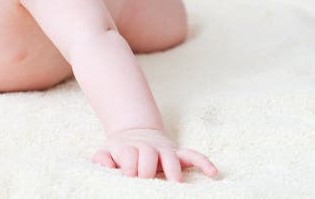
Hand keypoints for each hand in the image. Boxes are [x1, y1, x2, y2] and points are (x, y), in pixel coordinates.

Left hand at [91, 128, 217, 181]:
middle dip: (146, 169)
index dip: (128, 167)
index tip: (127, 175)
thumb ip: (102, 157)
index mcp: (131, 147)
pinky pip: (193, 155)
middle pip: (149, 154)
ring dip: (173, 169)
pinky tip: (213, 173)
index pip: (130, 155)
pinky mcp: (177, 153)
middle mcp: (149, 147)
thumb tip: (105, 163)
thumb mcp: (108, 150)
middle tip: (145, 180)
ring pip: (171, 156)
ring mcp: (165, 150)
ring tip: (175, 183)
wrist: (135, 131)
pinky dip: (203, 162)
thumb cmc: (122, 149)